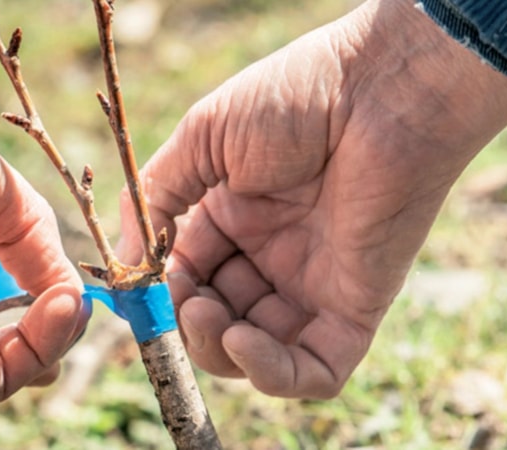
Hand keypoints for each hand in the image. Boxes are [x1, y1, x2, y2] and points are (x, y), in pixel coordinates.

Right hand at [120, 0, 506, 397]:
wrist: (381, 88)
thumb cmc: (294, 99)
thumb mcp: (203, 138)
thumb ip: (157, 197)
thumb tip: (124, 264)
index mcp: (234, 217)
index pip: (187, 274)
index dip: (162, 289)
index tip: (142, 287)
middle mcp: (271, 256)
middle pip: (218, 320)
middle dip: (189, 324)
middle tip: (184, 302)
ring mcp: (313, 285)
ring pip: (258, 354)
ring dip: (219, 350)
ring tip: (207, 315)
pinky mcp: (355, 308)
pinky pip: (315, 370)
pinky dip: (273, 373)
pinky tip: (243, 341)